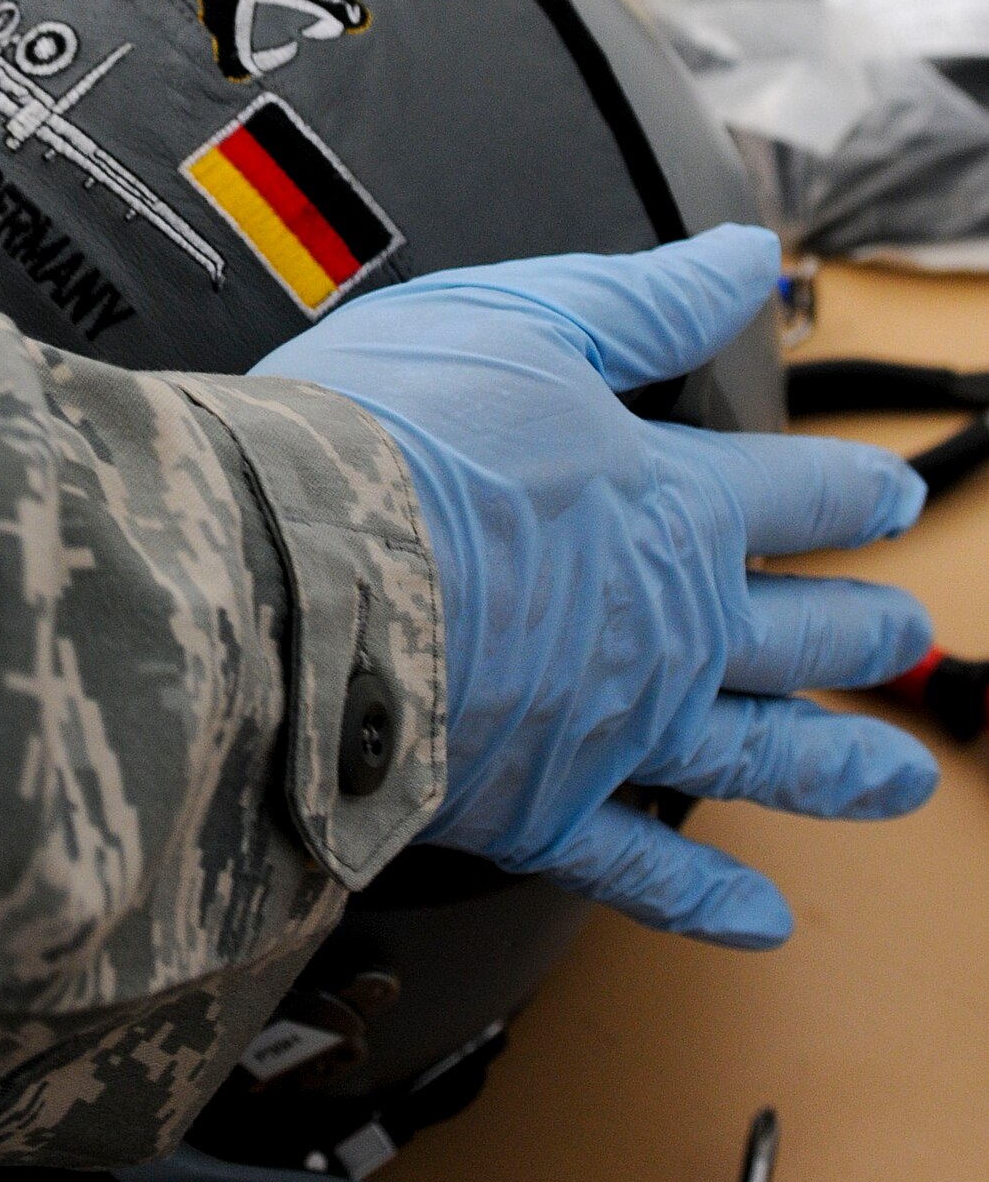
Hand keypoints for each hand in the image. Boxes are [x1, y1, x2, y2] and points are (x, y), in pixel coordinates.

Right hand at [252, 225, 937, 947]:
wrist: (280, 572)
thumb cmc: (375, 442)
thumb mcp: (514, 322)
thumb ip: (639, 302)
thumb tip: (743, 261)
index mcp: (663, 502)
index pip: (795, 497)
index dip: (850, 497)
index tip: (883, 503)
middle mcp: (664, 625)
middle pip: (799, 634)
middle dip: (860, 635)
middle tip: (902, 640)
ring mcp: (609, 726)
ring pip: (758, 756)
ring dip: (834, 770)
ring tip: (894, 782)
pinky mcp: (536, 806)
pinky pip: (640, 867)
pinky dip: (704, 899)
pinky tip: (757, 920)